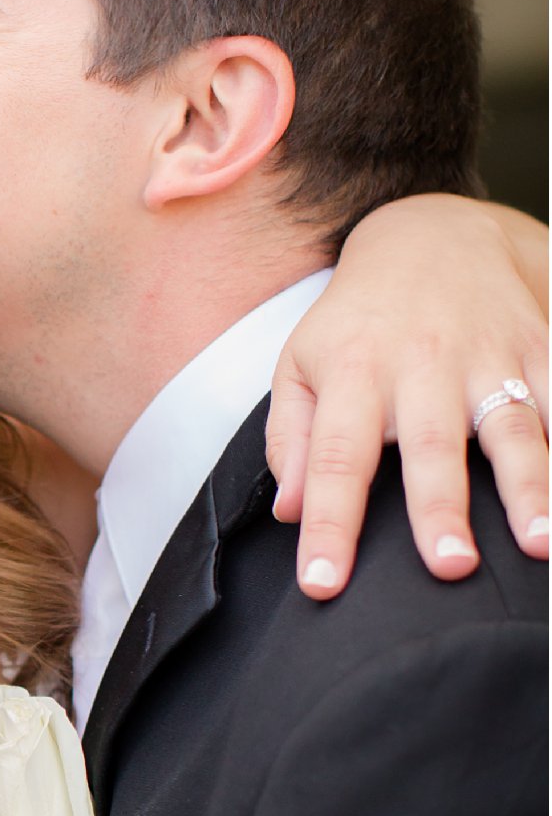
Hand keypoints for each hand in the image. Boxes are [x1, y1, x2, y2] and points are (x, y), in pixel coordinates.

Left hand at [267, 196, 548, 596]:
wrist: (434, 231)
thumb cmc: (358, 320)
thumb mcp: (302, 366)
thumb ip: (292, 440)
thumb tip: (289, 513)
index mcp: (354, 372)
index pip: (334, 459)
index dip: (329, 524)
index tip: (323, 584)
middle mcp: (422, 364)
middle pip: (431, 445)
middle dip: (440, 507)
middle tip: (449, 568)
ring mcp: (489, 354)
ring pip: (514, 426)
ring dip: (530, 488)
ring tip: (541, 544)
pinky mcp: (540, 345)